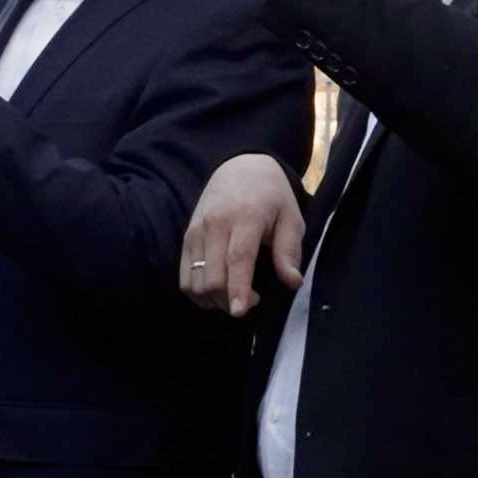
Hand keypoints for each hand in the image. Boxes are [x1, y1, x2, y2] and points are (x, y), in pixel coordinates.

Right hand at [179, 153, 305, 317]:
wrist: (239, 166)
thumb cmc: (271, 195)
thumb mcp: (291, 217)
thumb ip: (290, 251)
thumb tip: (292, 282)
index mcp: (246, 217)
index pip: (238, 258)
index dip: (238, 288)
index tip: (240, 311)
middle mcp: (215, 224)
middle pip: (212, 275)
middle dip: (228, 300)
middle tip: (252, 300)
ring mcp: (197, 230)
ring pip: (194, 279)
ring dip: (212, 299)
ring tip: (233, 295)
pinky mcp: (187, 236)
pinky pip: (184, 275)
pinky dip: (198, 291)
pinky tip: (216, 291)